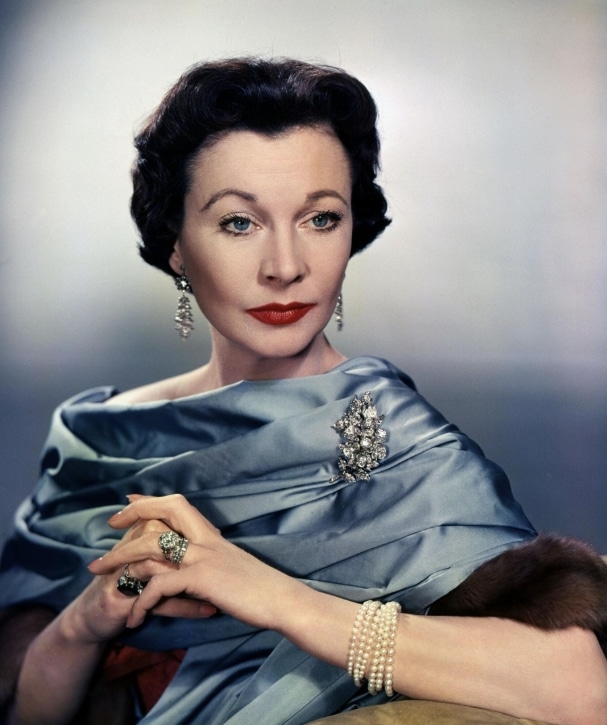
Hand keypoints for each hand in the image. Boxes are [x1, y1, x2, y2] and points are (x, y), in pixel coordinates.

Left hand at [88, 494, 302, 630]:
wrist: (282, 600)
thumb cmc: (261, 589)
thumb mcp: (231, 567)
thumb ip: (210, 562)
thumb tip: (192, 567)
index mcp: (212, 535)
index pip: (178, 505)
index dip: (151, 500)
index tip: (130, 500)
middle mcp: (206, 539)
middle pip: (164, 511)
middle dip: (133, 515)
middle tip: (110, 525)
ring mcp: (203, 557)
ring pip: (152, 546)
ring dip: (120, 559)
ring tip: (98, 573)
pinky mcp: (202, 579)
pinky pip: (159, 585)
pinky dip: (141, 601)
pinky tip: (134, 617)